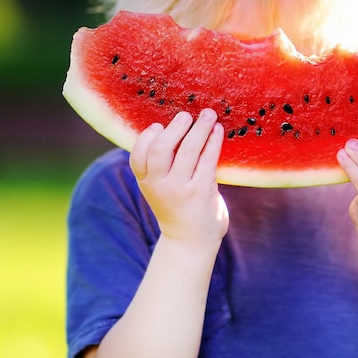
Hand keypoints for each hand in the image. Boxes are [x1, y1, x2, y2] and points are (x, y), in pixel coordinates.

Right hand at [129, 109, 228, 247]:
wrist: (191, 242)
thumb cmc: (177, 208)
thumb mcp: (158, 189)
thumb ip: (159, 166)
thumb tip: (173, 128)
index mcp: (146, 183)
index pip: (138, 155)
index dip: (147, 137)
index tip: (158, 125)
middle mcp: (160, 185)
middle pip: (161, 149)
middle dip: (175, 128)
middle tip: (186, 115)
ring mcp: (181, 189)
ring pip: (188, 150)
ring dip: (200, 128)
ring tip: (209, 114)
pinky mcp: (202, 191)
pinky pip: (208, 159)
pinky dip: (213, 141)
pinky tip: (219, 130)